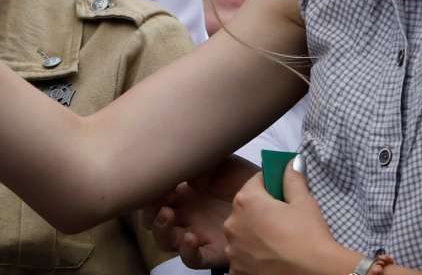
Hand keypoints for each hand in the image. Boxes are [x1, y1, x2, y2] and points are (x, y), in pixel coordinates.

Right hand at [141, 154, 256, 268]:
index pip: (155, 193)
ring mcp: (197, 233)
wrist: (273, 194)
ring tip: (167, 215)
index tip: (153, 178)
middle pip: (153, 218)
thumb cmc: (244, 177)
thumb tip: (184, 170)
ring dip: (161, 228)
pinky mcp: (212, 252)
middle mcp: (186, 213)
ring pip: (166, 240)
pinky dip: (187, 251)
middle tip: (157, 198)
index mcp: (184, 191)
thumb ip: (200, 161)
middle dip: (148, 209)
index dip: (149, 188)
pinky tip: (191, 237)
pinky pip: (192, 259)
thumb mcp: (221, 161)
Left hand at [223, 160, 354, 274]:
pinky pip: (242, 258)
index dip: (271, 185)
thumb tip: (292, 162)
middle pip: (245, 210)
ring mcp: (233, 250)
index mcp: (246, 201)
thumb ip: (293, 178)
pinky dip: (252, 258)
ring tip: (278, 242)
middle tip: (283, 220)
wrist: (316, 273)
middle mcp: (232, 224)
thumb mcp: (304, 201)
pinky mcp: (237, 271)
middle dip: (260, 211)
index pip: (255, 182)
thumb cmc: (309, 235)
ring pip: (242, 235)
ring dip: (254, 235)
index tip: (282, 193)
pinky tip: (270, 258)